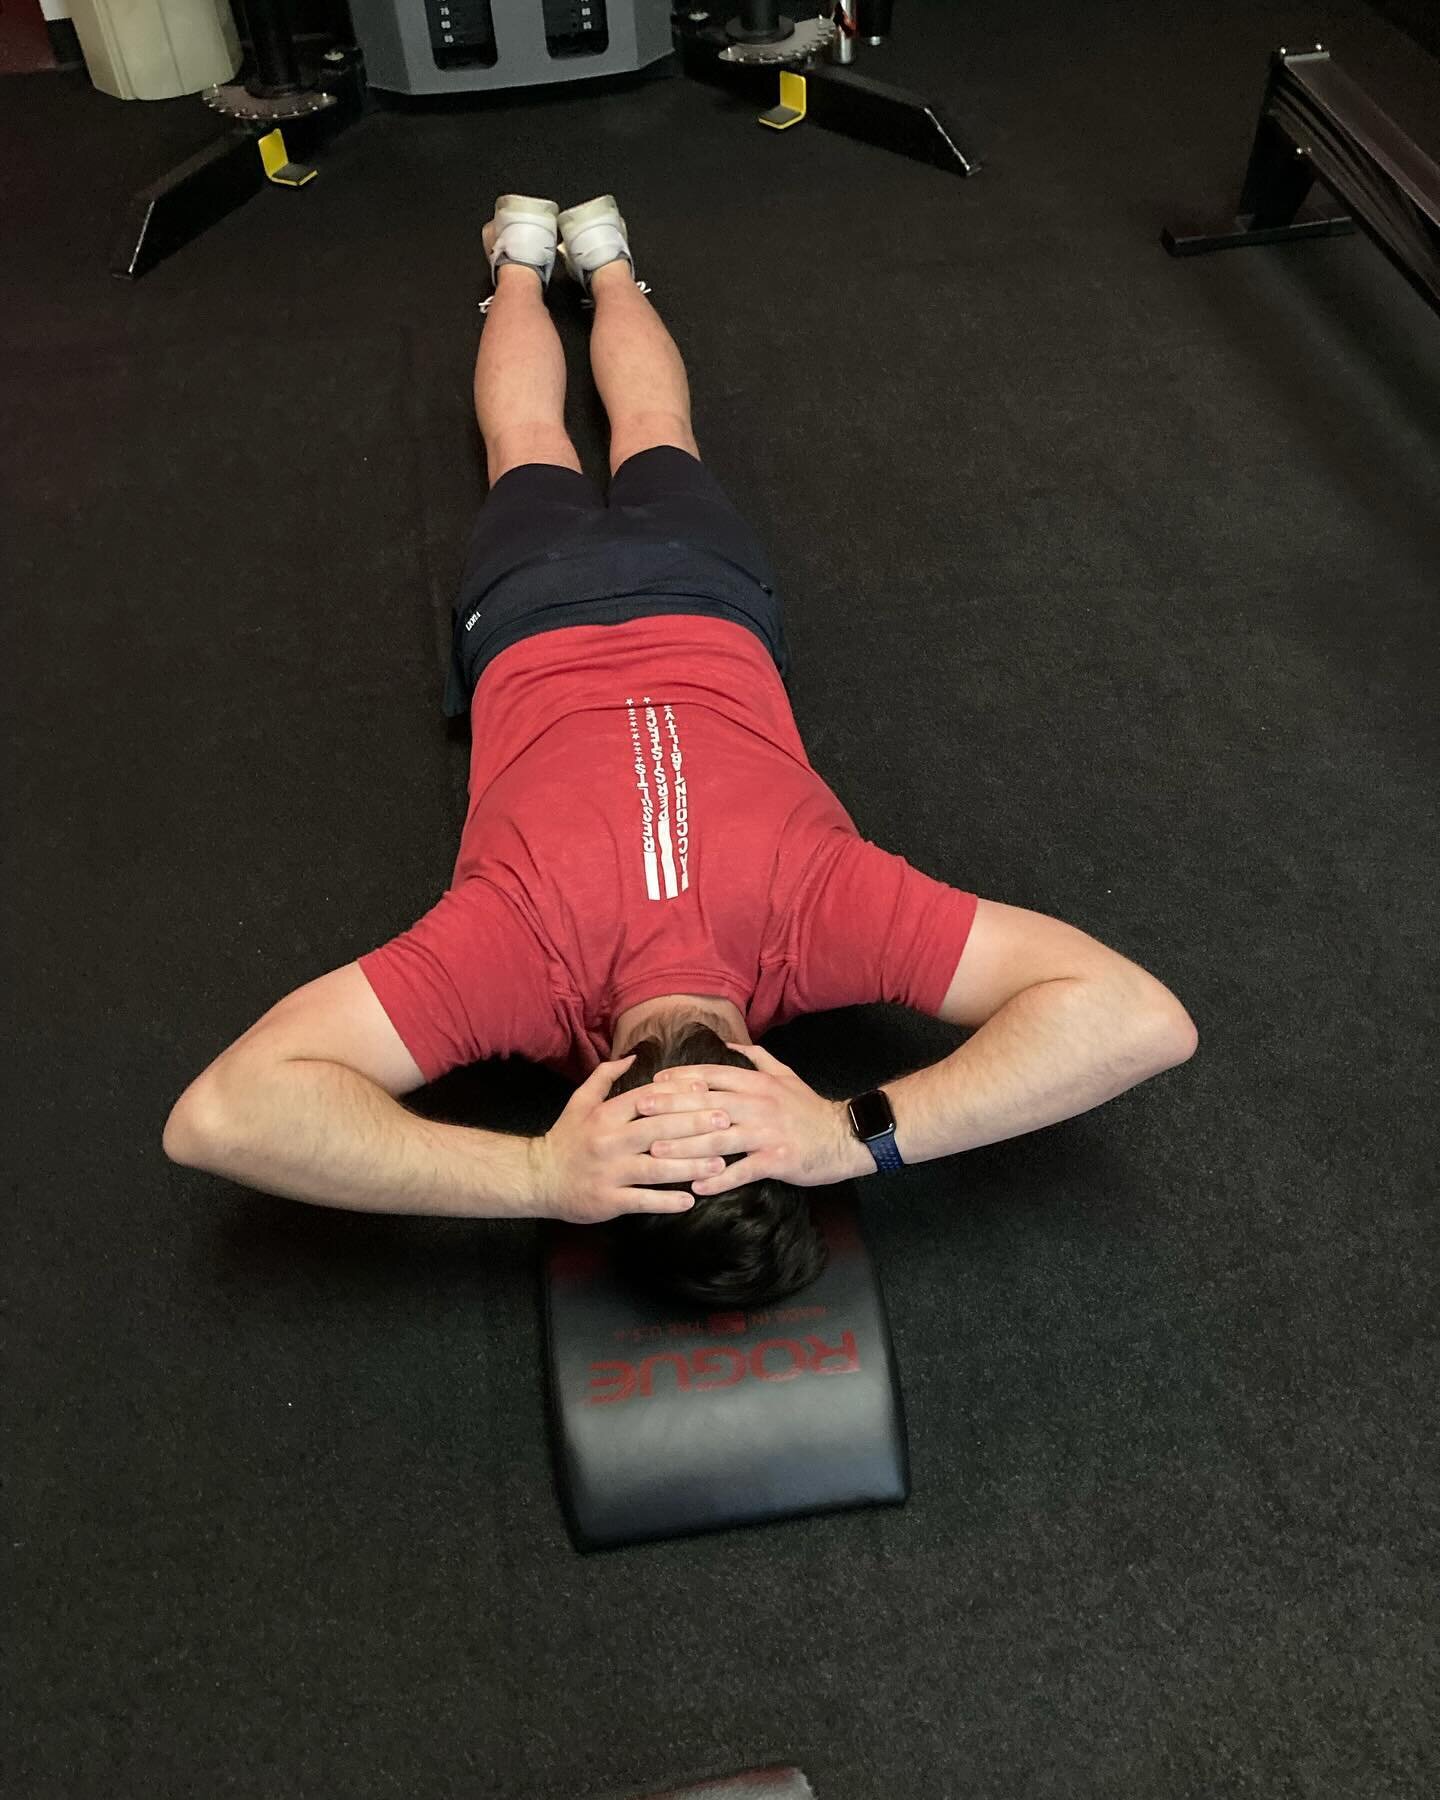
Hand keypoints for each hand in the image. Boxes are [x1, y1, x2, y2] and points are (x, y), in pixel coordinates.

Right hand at [529, 1055, 737, 1224]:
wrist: (537, 1178)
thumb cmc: (566, 1138)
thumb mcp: (580, 1102)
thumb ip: (605, 1077)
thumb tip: (633, 1056)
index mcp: (605, 1115)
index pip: (647, 1098)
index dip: (678, 1093)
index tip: (707, 1089)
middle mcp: (609, 1141)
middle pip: (658, 1129)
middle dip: (694, 1125)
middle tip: (725, 1123)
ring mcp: (609, 1172)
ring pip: (655, 1168)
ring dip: (689, 1166)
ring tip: (719, 1164)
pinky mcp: (608, 1200)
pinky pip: (642, 1200)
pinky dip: (666, 1201)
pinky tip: (690, 1200)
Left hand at [637, 1042, 870, 1195]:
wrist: (846, 1136)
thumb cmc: (810, 1108)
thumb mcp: (785, 1075)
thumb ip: (756, 1058)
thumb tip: (729, 1044)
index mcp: (757, 1083)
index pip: (712, 1076)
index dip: (681, 1079)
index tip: (653, 1083)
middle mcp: (758, 1104)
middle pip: (707, 1104)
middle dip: (671, 1107)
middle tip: (641, 1112)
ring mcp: (767, 1132)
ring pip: (719, 1138)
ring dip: (686, 1146)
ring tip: (657, 1152)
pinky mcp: (777, 1159)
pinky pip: (743, 1170)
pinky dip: (720, 1178)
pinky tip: (697, 1186)